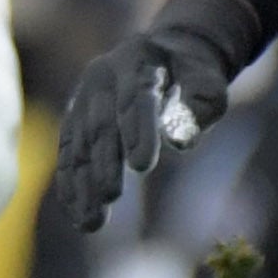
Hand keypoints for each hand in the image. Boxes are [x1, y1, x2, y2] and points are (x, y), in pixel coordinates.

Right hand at [50, 0, 256, 234]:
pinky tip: (76, 214)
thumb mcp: (208, 84)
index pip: (136, 96)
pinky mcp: (74, 119)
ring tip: (90, 222)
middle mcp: (101, 77)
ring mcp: (83, 98)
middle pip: (101, 124)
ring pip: (79, 144)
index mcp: (137, 60)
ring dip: (83, 184)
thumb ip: (198, 106)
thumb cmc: (193, 76)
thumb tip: (180, 141)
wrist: (166, 55)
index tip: (142, 167)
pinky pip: (68, 154)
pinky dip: (71, 185)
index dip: (138, 130)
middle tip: (110, 197)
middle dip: (104, 163)